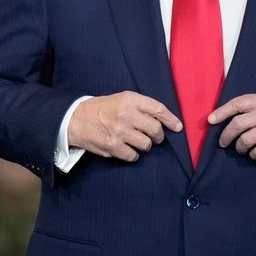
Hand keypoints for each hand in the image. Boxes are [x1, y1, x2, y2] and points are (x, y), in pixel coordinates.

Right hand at [68, 92, 182, 161]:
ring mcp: (120, 131)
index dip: (171, 120)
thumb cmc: (104, 108)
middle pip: (155, 129)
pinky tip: (127, 148)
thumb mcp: (122, 99)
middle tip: (155, 137)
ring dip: (145, 145)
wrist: (78, 119)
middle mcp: (126, 114)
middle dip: (158, 135)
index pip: (158, 109)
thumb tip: (164, 120)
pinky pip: (133, 156)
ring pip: (146, 144)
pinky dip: (133, 155)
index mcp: (130, 100)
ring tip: (137, 141)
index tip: (178, 128)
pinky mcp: (113, 146)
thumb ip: (141, 107)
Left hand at [209, 93, 255, 160]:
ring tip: (242, 149)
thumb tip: (224, 116)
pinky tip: (255, 154)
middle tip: (223, 143)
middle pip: (237, 124)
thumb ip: (252, 108)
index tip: (211, 120)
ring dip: (239, 148)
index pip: (238, 103)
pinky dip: (252, 155)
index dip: (222, 112)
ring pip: (244, 140)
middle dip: (226, 136)